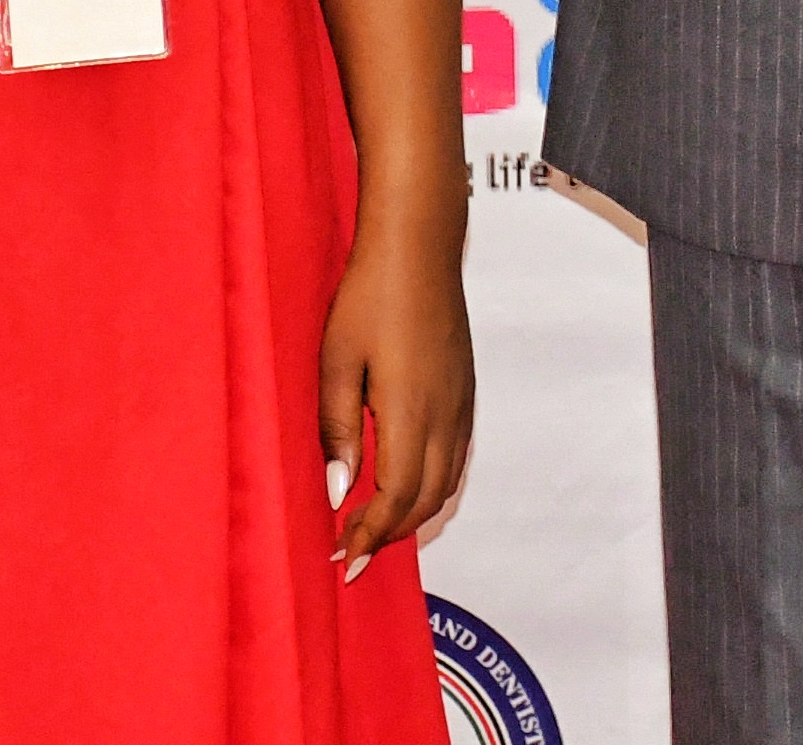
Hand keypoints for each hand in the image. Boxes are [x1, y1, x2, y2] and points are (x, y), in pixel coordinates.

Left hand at [321, 223, 474, 580]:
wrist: (419, 245)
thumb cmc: (368, 296)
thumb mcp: (336, 362)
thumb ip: (338, 430)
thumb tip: (338, 492)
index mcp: (412, 410)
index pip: (396, 497)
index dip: (369, 535)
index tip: (340, 558)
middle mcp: (447, 414)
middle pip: (427, 500)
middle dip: (390, 535)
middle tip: (350, 552)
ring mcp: (463, 402)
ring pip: (447, 482)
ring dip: (413, 514)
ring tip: (372, 527)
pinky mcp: (467, 389)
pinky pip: (457, 457)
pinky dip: (432, 486)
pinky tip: (404, 483)